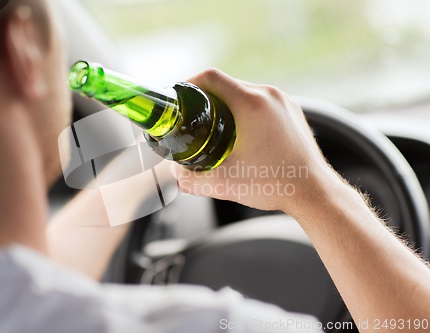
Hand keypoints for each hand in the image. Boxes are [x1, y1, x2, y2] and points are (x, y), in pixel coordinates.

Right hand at [176, 68, 336, 214]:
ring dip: (226, 104)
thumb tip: (176, 173)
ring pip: (245, 91)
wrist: (314, 192)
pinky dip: (245, 110)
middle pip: (227, 84)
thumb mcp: (223, 183)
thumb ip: (191, 179)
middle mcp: (269, 96)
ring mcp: (283, 101)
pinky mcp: (292, 110)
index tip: (180, 98)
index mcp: (251, 104)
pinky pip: (262, 101)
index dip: (189, 84)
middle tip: (194, 119)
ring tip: (216, 127)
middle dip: (206, 99)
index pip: (211, 78)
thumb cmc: (275, 184)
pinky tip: (241, 132)